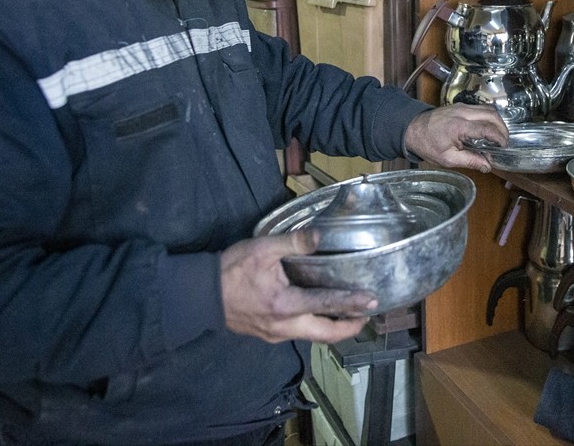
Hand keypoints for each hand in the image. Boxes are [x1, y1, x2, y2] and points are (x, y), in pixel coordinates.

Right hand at [218, 229, 375, 343]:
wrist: (200, 295)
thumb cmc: (231, 270)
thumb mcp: (262, 249)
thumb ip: (293, 242)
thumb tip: (319, 236)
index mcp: (285, 305)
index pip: (327, 305)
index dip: (352, 304)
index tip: (372, 302)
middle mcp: (284, 326)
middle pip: (326, 335)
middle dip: (349, 328)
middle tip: (367, 316)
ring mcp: (275, 334)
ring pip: (312, 336)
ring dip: (333, 329)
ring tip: (349, 315)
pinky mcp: (268, 334)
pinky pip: (299, 334)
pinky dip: (315, 326)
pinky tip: (318, 314)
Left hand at [403, 103, 508, 172]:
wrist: (412, 129)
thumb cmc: (427, 144)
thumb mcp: (447, 159)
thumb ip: (470, 161)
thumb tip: (487, 166)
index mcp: (459, 126)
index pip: (487, 129)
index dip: (499, 137)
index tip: (504, 146)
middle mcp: (462, 113)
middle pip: (492, 114)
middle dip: (502, 128)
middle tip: (504, 142)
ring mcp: (462, 107)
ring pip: (488, 109)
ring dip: (497, 121)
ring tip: (498, 136)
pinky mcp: (460, 106)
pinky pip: (480, 109)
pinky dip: (489, 117)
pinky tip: (488, 129)